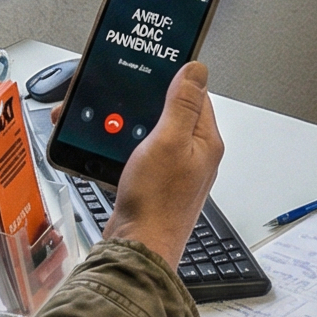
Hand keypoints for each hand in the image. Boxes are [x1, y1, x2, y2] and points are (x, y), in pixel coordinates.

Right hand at [103, 62, 224, 269]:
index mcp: (205, 141)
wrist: (138, 247)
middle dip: (145, 103)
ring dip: (131, 125)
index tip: (152, 69)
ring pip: (153, 132)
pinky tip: (111, 148)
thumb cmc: (156, 202)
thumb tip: (197, 69)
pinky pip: (143, 152)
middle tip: (123, 98)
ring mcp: (175, 170)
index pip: (196, 95)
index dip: (173, 80)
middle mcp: (195, 154)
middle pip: (171, 112)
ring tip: (110, 123)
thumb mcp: (168, 141)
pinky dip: (126, 146)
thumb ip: (182, 104)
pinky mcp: (156, 182)